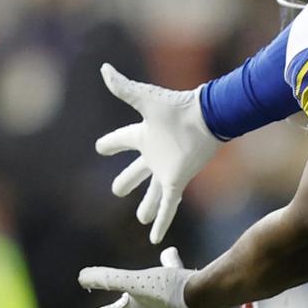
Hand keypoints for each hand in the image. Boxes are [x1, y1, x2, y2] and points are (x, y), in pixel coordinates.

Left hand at [61, 248, 208, 307]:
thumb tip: (81, 278)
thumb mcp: (135, 282)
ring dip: (134, 287)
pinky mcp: (176, 290)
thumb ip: (109, 279)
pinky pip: (166, 276)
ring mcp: (160, 301)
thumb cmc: (169, 290)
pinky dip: (166, 265)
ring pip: (142, 293)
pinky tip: (169, 253)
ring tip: (125, 284)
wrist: (207, 292)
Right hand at [96, 64, 220, 244]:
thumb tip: (103, 69)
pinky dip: (162, 223)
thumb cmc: (177, 107)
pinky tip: (156, 238)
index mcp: (146, 134)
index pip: (123, 139)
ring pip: (153, 193)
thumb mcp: (144, 98)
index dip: (112, 143)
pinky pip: (167, 206)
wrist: (207, 119)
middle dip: (128, 180)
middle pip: (138, 171)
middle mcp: (155, 155)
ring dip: (147, 207)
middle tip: (116, 190)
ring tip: (142, 218)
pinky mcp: (176, 182)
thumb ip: (123, 87)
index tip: (100, 147)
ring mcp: (166, 171)